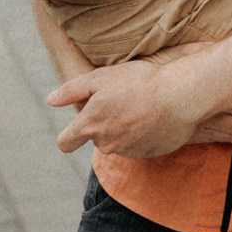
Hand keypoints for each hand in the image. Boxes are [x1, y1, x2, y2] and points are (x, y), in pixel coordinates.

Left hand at [50, 58, 228, 157]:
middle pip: (97, 139)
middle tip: (122, 101)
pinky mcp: (149, 154)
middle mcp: (106, 144)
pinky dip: (143, 134)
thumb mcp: (100, 77)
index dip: (67, 137)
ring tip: (141, 107)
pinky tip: (155, 117)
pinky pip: (140, 146)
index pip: (65, 143)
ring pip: (118, 142)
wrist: (180, 96)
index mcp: (90, 126)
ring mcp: (128, 151)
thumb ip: (71, 90)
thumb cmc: (139, 82)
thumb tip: (51, 100)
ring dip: (124, 129)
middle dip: (104, 124)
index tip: (74, 131)